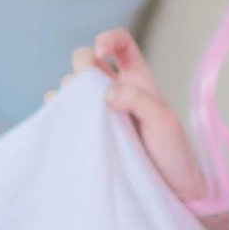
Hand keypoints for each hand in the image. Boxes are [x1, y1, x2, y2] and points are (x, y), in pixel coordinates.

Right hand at [42, 27, 206, 203]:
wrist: (167, 191)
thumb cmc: (172, 152)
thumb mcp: (164, 121)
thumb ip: (139, 100)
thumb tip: (107, 91)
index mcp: (137, 80)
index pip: (121, 43)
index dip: (108, 38)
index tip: (101, 52)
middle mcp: (114, 90)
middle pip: (85, 60)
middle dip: (82, 65)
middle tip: (90, 90)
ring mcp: (96, 111)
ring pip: (68, 85)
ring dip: (68, 91)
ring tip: (83, 115)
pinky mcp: (83, 133)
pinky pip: (60, 112)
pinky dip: (56, 112)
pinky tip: (64, 124)